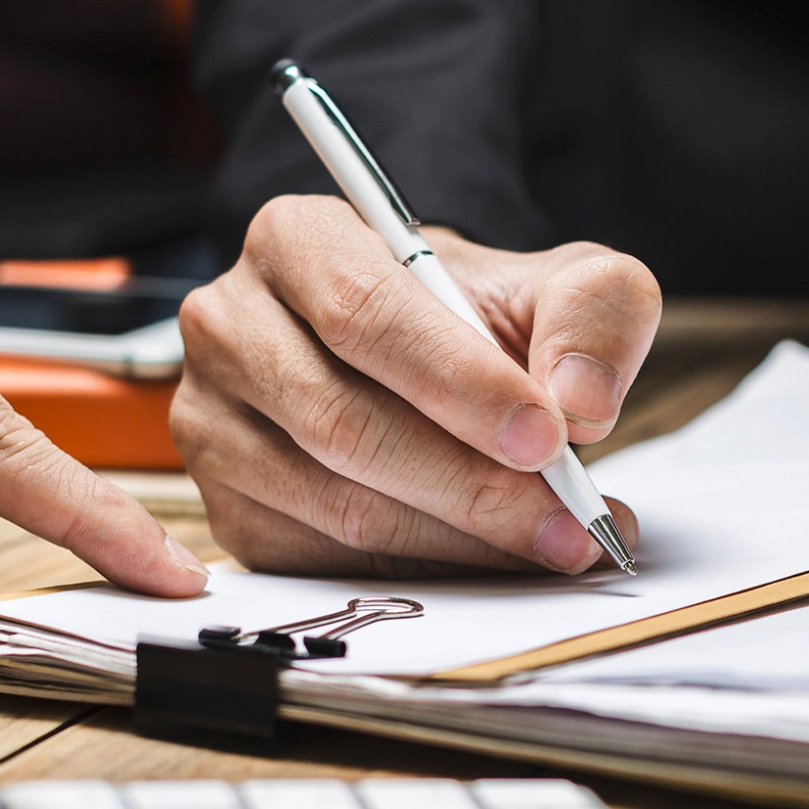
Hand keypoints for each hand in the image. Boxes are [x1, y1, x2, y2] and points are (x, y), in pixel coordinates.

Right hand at [172, 197, 660, 574]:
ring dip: (461, 538)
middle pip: (343, 422)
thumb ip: (592, 315)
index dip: (456, 380)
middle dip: (472, 482)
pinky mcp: (232, 510)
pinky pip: (327, 560)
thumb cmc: (483, 317)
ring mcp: (216, 425)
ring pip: (338, 504)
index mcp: (297, 239)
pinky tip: (495, 558)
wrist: (435, 361)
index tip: (547, 434)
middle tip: (571, 515)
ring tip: (559, 541)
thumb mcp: (560, 282)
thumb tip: (580, 401)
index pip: (361, 310)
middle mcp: (232, 327)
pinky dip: (426, 569)